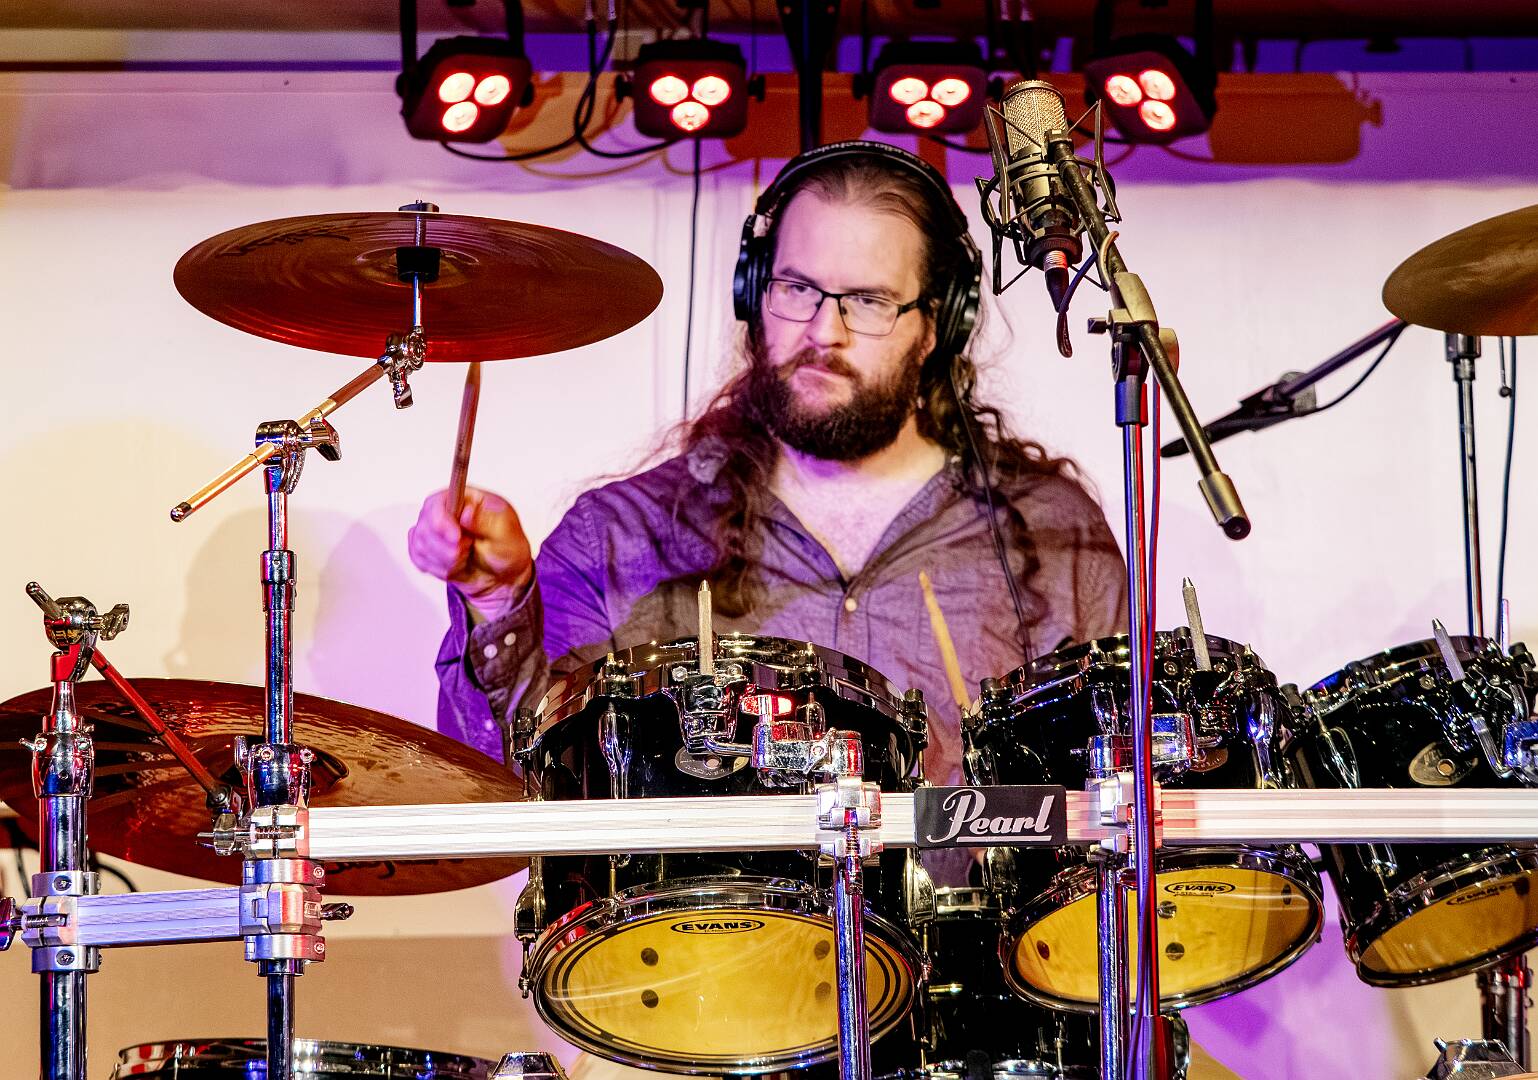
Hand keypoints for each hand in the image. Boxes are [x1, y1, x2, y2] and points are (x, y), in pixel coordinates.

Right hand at [407, 487, 533, 617]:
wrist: (504, 577)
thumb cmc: (508, 550)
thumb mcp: (507, 533)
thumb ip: (487, 521)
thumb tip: (467, 512)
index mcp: (465, 499)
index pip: (438, 502)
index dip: (441, 521)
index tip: (456, 538)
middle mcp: (446, 512)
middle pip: (425, 525)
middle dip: (445, 547)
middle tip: (466, 551)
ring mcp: (434, 530)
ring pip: (420, 544)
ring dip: (444, 559)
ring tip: (464, 558)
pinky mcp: (428, 548)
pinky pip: (418, 558)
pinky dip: (437, 568)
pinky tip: (454, 566)